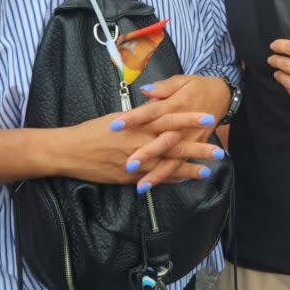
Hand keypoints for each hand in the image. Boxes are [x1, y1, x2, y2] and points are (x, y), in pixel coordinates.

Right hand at [57, 105, 222, 187]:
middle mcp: (140, 142)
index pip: (168, 119)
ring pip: (168, 165)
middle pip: (174, 145)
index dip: (189, 119)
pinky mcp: (130, 177)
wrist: (70, 151)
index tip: (207, 118)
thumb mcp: (116, 117)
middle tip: (219, 150)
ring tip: (208, 170)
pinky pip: (154, 178)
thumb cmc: (91, 131)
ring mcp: (136, 162)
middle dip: (198, 148)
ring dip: (189, 168)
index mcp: (137, 124)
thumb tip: (153, 111)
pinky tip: (184, 178)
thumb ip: (138, 117)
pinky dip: (170, 178)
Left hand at [126, 75, 231, 187]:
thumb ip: (163, 87)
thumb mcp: (181, 80)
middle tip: (129, 165)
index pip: (151, 112)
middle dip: (146, 154)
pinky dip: (171, 176)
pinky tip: (158, 185)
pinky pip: (182, 164)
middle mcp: (183, 125)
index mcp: (176, 105)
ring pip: (173, 159)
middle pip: (163, 141)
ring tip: (141, 186)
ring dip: (158, 173)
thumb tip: (145, 90)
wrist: (222, 95)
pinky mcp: (196, 146)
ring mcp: (190, 138)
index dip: (134, 119)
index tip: (115, 126)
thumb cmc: (197, 87)